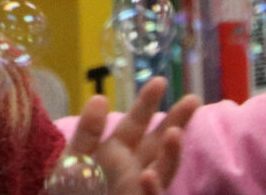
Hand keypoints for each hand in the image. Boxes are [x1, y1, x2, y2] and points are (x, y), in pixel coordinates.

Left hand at [56, 77, 196, 194]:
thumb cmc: (73, 188)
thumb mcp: (75, 157)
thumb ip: (88, 131)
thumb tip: (100, 97)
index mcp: (117, 151)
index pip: (136, 122)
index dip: (147, 103)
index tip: (160, 81)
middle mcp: (134, 167)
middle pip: (159, 141)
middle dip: (176, 120)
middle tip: (193, 99)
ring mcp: (140, 188)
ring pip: (163, 170)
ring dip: (171, 153)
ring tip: (175, 132)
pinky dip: (153, 189)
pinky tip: (148, 176)